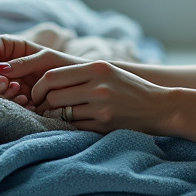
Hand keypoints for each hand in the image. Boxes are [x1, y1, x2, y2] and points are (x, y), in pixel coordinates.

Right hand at [0, 36, 84, 110]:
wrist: (79, 84)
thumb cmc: (64, 64)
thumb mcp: (45, 59)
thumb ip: (23, 63)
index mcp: (15, 48)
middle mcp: (11, 63)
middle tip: (5, 87)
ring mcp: (14, 79)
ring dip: (5, 92)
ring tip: (21, 96)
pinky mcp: (19, 94)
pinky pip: (10, 98)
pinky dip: (15, 101)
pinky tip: (27, 103)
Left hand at [29, 60, 171, 134]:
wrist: (159, 107)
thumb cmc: (129, 87)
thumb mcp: (108, 71)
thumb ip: (80, 73)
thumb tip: (45, 81)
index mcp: (97, 68)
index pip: (52, 76)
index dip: (38, 87)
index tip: (36, 93)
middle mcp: (98, 86)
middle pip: (53, 96)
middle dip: (42, 103)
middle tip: (42, 107)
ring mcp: (101, 107)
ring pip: (61, 113)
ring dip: (53, 116)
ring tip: (56, 115)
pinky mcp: (104, 125)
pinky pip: (74, 127)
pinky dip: (68, 126)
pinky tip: (71, 123)